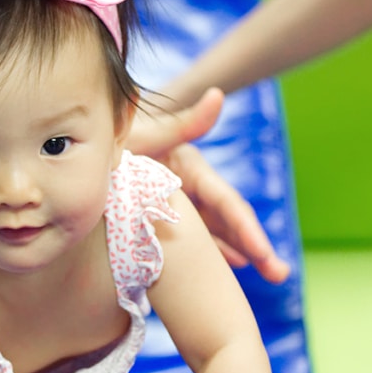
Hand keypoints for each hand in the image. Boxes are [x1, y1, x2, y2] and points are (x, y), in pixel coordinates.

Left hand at [129, 88, 290, 283]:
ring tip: (271, 277)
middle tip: (280, 275)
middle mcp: (191, 187)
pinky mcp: (164, 218)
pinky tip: (233, 269)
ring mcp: (179, 204)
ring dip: (240, 254)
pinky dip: (213, 254)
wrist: (91, 149)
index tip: (263, 256)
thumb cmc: (114, 139)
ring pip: (215, 233)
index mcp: (191, 168)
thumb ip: (182, 123)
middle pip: (228, 221)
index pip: (226, 203)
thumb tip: (216, 95)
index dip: (246, 230)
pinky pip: (193, 240)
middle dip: (257, 248)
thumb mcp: (143, 134)